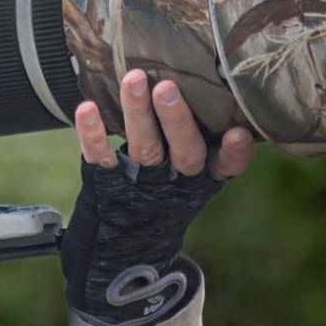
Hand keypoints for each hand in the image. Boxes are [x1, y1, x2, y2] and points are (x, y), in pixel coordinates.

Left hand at [61, 70, 253, 325]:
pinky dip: (92, 134)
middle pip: (183, 151)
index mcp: (202, 179)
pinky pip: (100, 156)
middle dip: (176, 119)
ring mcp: (141, 182)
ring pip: (144, 146)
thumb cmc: (167, 194)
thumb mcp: (197, 180)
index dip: (234, 153)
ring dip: (137, 112)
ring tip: (133, 79)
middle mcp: (175, 180)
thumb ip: (212, 148)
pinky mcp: (107, 181)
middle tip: (166, 87)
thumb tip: (231, 106)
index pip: (225, 166)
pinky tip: (86, 108)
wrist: (128, 246)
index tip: (238, 133)